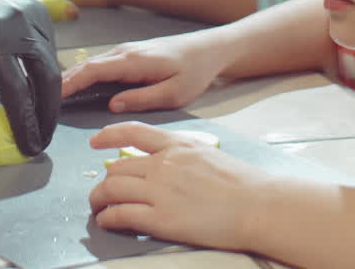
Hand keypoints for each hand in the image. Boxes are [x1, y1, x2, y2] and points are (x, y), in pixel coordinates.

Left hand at [0, 0, 60, 156]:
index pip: (15, 89)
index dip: (24, 123)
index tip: (28, 147)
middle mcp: (18, 22)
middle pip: (47, 79)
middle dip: (47, 116)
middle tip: (41, 141)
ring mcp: (34, 14)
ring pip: (52, 66)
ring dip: (49, 98)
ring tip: (39, 123)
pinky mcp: (41, 13)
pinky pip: (49, 51)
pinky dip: (45, 76)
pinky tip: (37, 94)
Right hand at [61, 33, 224, 111]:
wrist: (208, 49)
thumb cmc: (195, 71)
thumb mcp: (175, 93)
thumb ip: (142, 99)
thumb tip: (112, 106)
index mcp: (133, 61)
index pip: (92, 70)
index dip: (70, 83)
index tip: (52, 96)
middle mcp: (125, 52)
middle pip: (85, 65)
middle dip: (63, 81)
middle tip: (43, 101)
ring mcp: (125, 51)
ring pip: (90, 63)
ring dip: (71, 77)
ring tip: (52, 96)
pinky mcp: (128, 54)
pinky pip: (99, 63)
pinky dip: (83, 74)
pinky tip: (76, 86)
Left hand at [89, 121, 268, 251]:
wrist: (258, 206)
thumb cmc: (242, 184)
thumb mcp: (208, 154)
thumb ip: (182, 155)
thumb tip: (165, 161)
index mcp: (177, 146)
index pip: (133, 132)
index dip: (108, 134)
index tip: (96, 140)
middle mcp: (164, 165)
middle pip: (118, 167)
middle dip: (104, 180)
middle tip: (100, 191)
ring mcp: (161, 191)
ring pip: (113, 189)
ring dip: (99, 200)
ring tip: (99, 207)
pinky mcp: (162, 219)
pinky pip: (122, 215)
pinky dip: (109, 218)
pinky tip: (108, 221)